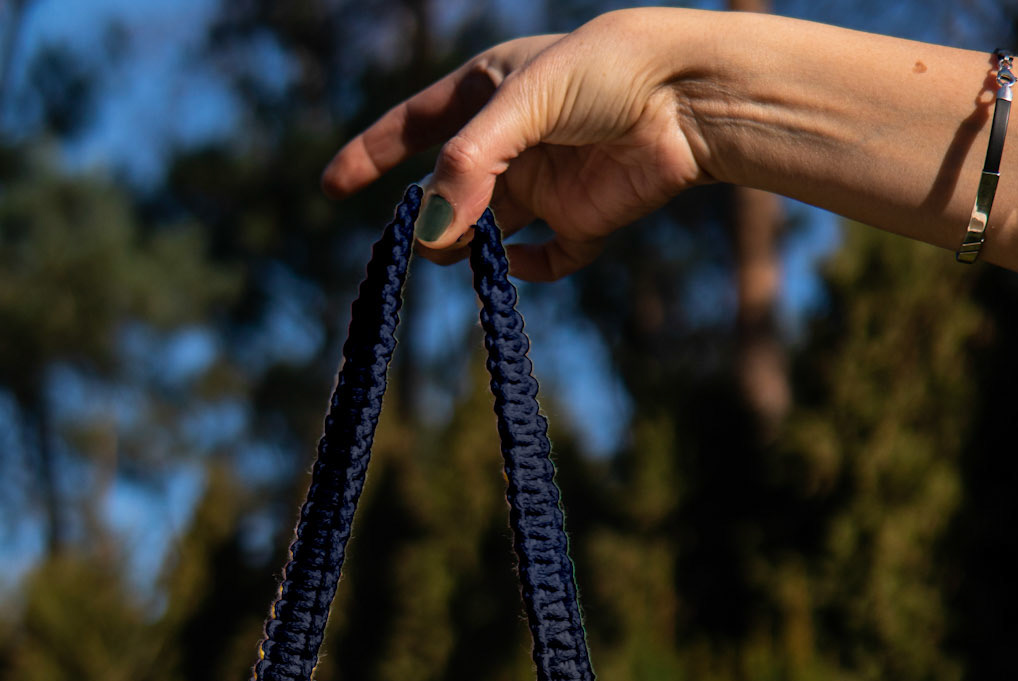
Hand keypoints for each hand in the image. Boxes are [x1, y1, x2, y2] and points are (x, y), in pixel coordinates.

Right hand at [321, 10, 708, 281]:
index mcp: (490, 93)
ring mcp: (546, 185)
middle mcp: (513, 143)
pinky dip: (528, 270)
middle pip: (449, 192)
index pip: (415, 125)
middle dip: (431, 217)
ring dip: (470, 249)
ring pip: (488, 233)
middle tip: (430, 236)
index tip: (331, 185)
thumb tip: (429, 234)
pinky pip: (543, 261)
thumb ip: (469, 164)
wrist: (686, 99)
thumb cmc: (603, 74)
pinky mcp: (582, 222)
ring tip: (468, 248)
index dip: (372, 154)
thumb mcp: (521, 104)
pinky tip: (521, 263)